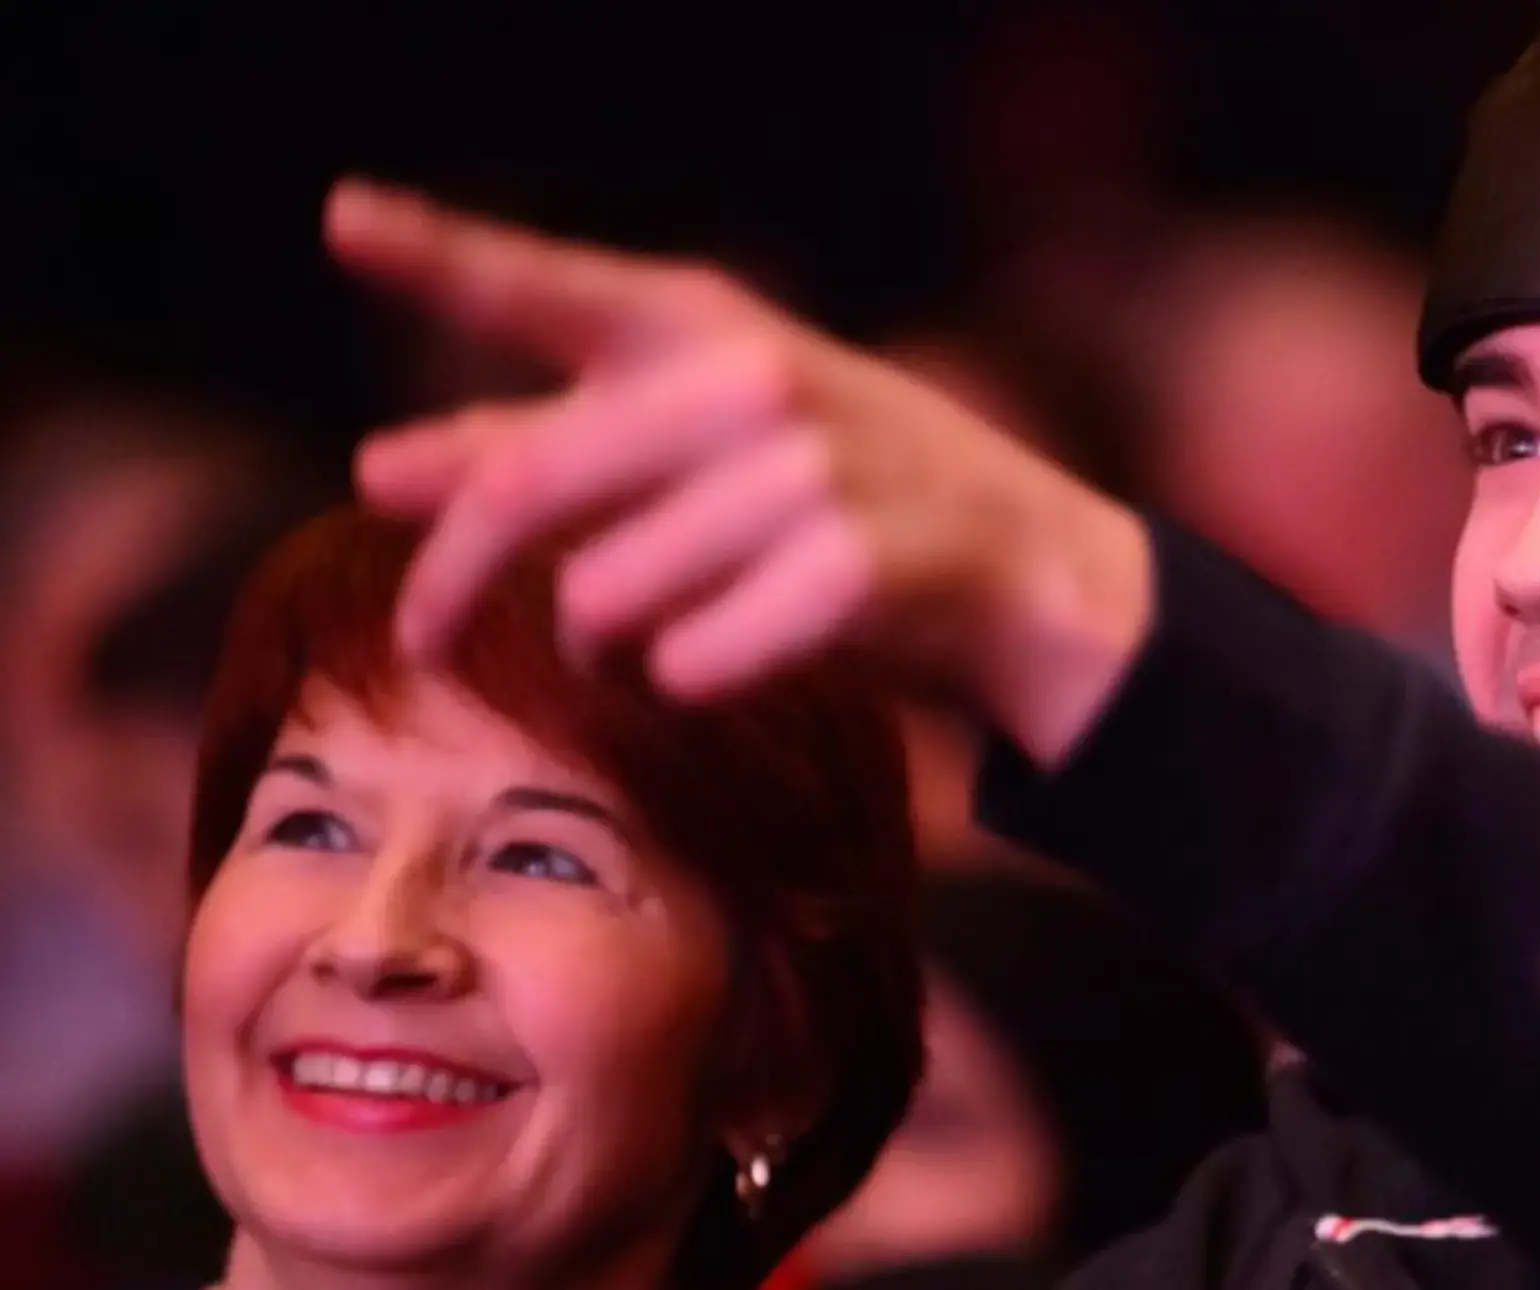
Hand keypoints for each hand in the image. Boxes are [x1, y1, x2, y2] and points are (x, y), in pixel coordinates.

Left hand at [326, 180, 1152, 763]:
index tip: (342, 216)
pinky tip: (735, 663)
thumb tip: (373, 466)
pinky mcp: (852, 565)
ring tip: (666, 637)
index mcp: (706, 328)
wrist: (1026, 570)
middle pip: (528, 488)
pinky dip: (691, 682)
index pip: (551, 289)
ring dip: (608, 647)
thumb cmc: (837, 504)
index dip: (441, 251)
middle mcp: (752, 379)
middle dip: (453, 575)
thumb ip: (544, 450)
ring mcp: (809, 468)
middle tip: (422, 631)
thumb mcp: (698, 450)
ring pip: (602, 598)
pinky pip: (687, 662)